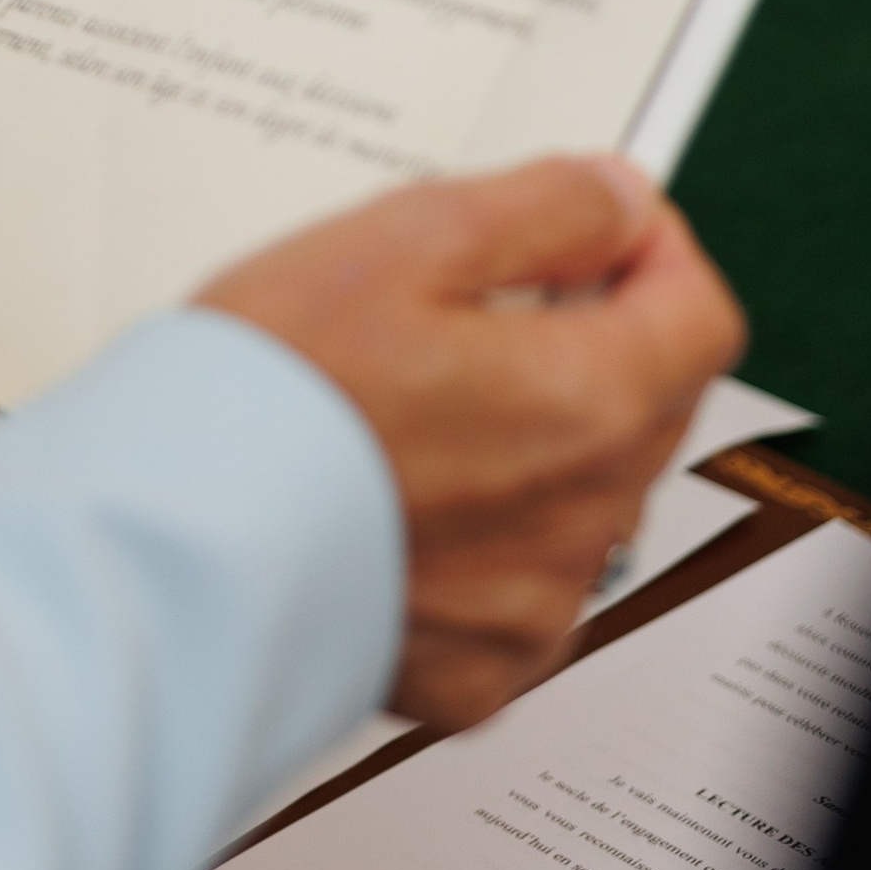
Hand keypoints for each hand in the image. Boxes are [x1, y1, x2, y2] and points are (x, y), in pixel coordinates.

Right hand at [200, 157, 744, 731]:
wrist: (169, 551)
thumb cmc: (270, 394)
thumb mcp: (402, 237)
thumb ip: (539, 208)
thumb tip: (619, 198)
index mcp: (586, 402)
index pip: (701, 315)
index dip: (649, 250)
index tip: (586, 229)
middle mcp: (586, 521)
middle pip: (646, 402)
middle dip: (585, 336)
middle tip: (465, 304)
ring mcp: (533, 609)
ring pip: (582, 494)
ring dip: (533, 437)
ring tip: (407, 403)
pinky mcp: (478, 670)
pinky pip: (519, 586)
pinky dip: (481, 536)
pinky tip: (391, 495)